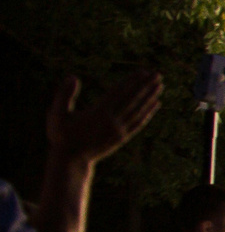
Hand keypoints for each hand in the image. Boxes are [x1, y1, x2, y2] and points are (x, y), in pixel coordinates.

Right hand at [48, 70, 162, 164]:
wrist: (71, 160)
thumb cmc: (61, 135)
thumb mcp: (57, 114)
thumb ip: (64, 95)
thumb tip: (72, 76)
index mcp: (98, 113)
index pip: (119, 93)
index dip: (131, 81)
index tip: (142, 71)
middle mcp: (112, 121)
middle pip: (133, 100)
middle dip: (145, 86)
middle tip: (158, 74)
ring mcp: (119, 130)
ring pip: (139, 110)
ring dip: (150, 97)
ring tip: (160, 85)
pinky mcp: (122, 137)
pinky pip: (139, 123)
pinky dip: (148, 113)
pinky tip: (156, 104)